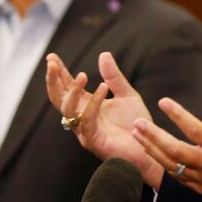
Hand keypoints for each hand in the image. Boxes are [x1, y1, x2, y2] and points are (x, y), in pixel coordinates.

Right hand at [46, 52, 164, 186]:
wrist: (150, 146)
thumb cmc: (137, 124)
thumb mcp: (127, 95)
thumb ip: (114, 77)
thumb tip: (103, 54)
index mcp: (87, 106)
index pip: (67, 87)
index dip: (58, 72)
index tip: (51, 56)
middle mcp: (82, 118)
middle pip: (59, 98)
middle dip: (53, 81)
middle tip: (51, 63)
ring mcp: (85, 130)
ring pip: (68, 110)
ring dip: (72, 91)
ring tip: (82, 75)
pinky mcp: (93, 140)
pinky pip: (88, 119)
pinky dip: (94, 103)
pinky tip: (103, 87)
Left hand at [132, 91, 201, 201]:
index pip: (195, 130)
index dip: (178, 115)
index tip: (164, 102)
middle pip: (174, 150)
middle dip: (153, 136)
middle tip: (137, 123)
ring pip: (171, 165)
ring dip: (152, 150)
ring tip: (136, 136)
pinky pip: (177, 177)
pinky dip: (162, 165)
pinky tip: (153, 155)